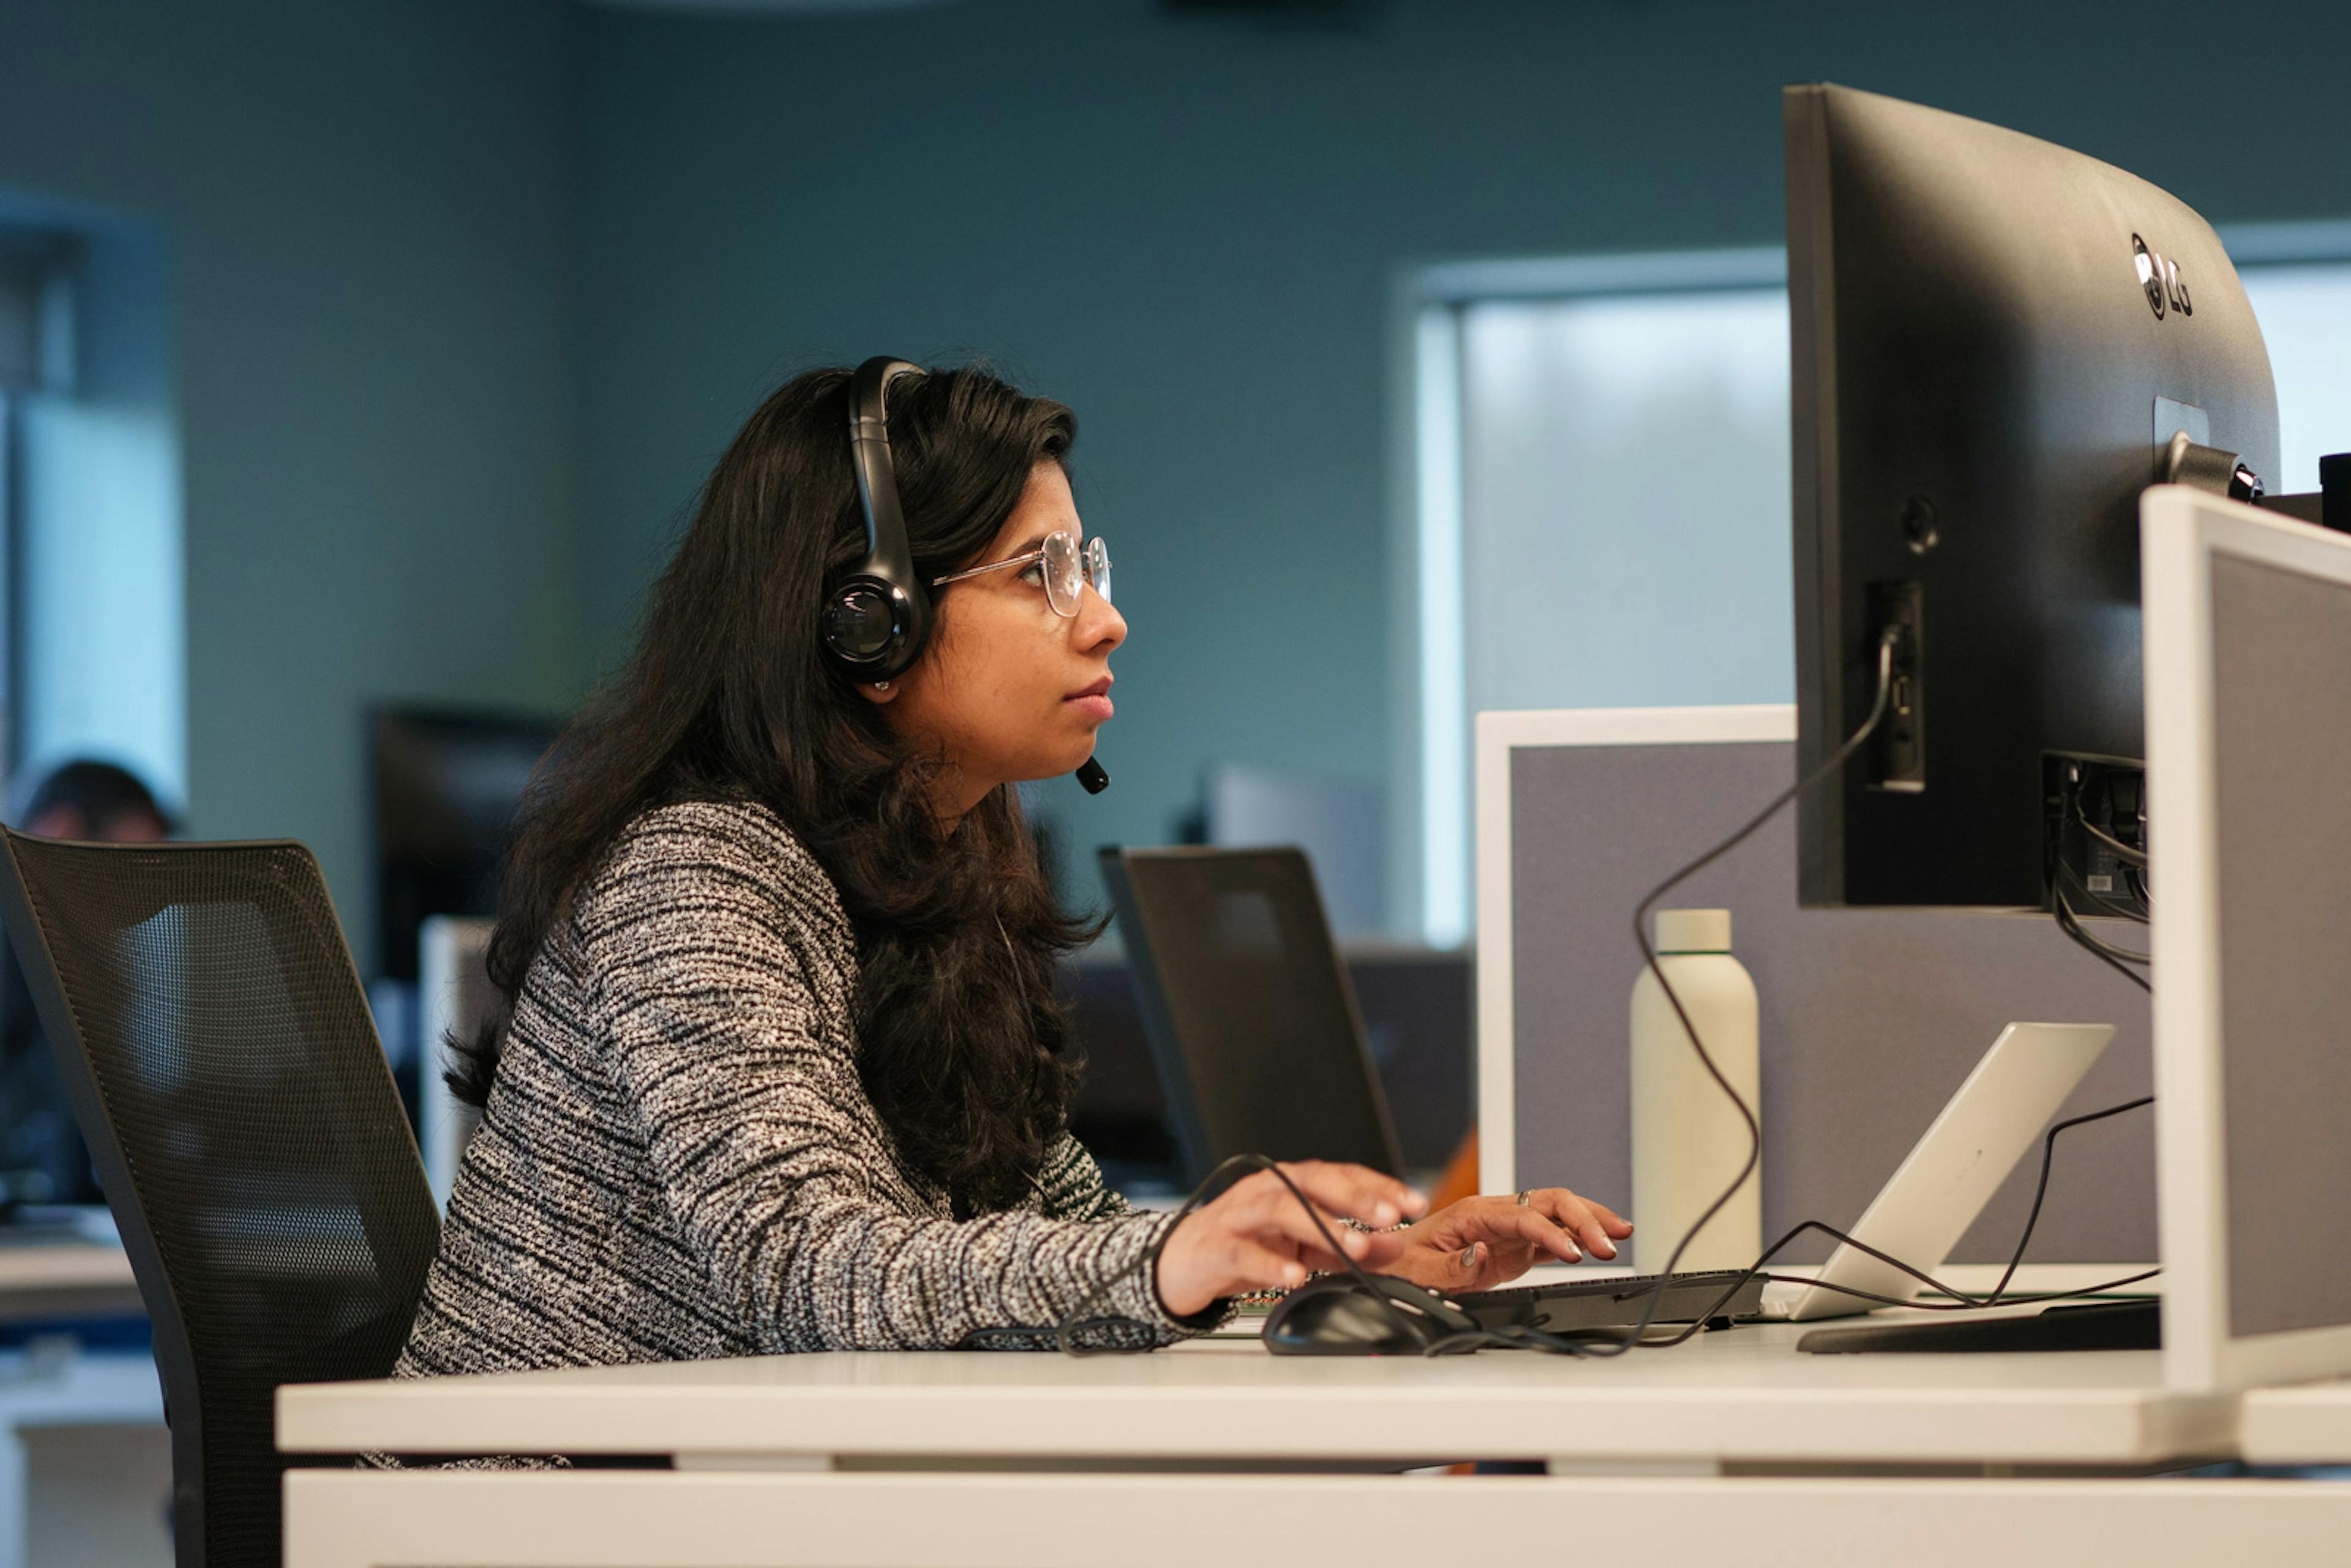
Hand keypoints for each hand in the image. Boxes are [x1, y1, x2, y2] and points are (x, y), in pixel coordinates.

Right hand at [1154, 1162, 1427, 1317]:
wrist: (1177, 1264)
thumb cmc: (1242, 1247)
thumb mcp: (1302, 1248)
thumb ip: (1346, 1246)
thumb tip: (1395, 1245)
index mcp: (1289, 1184)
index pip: (1339, 1174)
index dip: (1378, 1185)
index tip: (1414, 1203)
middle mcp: (1265, 1190)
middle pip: (1313, 1181)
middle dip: (1355, 1197)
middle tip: (1390, 1217)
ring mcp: (1238, 1216)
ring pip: (1281, 1208)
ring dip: (1322, 1225)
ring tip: (1355, 1245)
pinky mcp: (1215, 1247)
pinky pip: (1244, 1252)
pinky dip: (1270, 1264)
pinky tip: (1293, 1277)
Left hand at [1384, 1188, 1632, 1294]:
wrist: (1391, 1262)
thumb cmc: (1402, 1261)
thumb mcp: (1419, 1271)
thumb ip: (1453, 1266)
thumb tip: (1483, 1253)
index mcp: (1473, 1213)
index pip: (1524, 1215)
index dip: (1553, 1232)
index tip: (1576, 1253)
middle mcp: (1495, 1213)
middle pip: (1549, 1202)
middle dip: (1584, 1218)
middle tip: (1611, 1242)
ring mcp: (1507, 1228)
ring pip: (1556, 1212)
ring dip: (1589, 1220)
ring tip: (1621, 1233)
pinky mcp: (1513, 1245)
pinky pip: (1551, 1234)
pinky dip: (1577, 1237)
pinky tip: (1600, 1243)